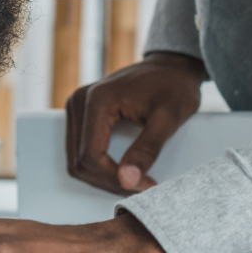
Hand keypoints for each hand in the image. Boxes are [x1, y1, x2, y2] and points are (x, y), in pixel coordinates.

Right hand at [64, 51, 205, 193]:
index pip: (90, 156)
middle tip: (142, 186)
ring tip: (135, 179)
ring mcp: (77, 106)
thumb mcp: (168, 118)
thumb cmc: (174, 86)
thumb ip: (147, 150)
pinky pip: (81, 150)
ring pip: (76, 159)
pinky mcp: (82, 113)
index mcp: (97, 100)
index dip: (115, 178)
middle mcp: (79, 101)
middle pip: (79, 161)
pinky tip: (123, 169)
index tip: (145, 186)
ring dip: (103, 177)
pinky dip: (100, 166)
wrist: (172, 66)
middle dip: (109, 181)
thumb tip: (127, 181)